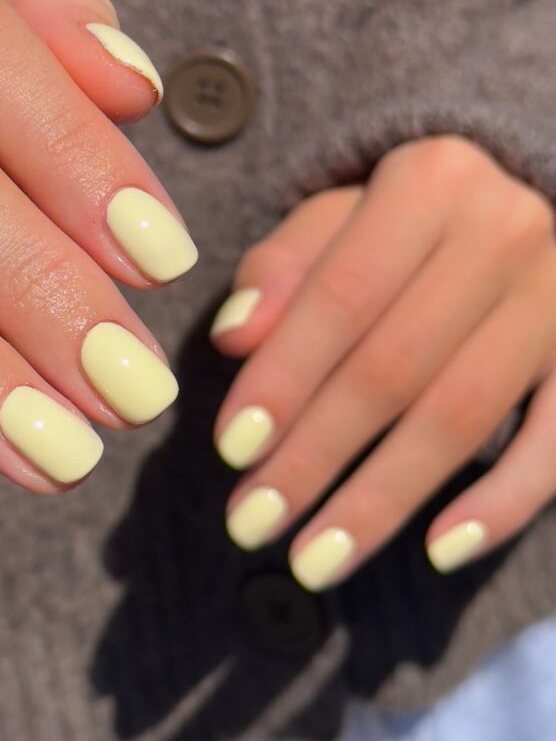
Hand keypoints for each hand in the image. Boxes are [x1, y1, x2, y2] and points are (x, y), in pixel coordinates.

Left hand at [210, 136, 555, 588]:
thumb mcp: (334, 218)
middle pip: (395, 367)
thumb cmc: (396, 221)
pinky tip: (436, 551)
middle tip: (253, 523)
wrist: (510, 204)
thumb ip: (281, 269)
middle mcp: (507, 230)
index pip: (341, 297)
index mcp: (431, 181)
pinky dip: (500, 504)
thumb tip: (235, 337)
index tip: (230, 451)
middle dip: (316, 456)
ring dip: (382, 500)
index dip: (283, 379)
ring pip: (463, 418)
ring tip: (315, 559)